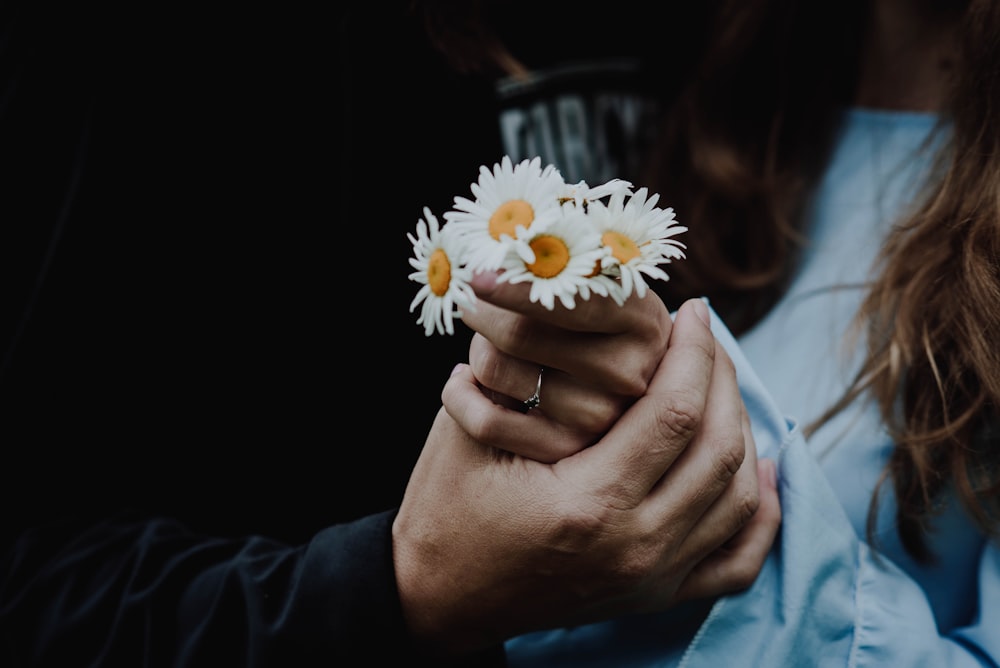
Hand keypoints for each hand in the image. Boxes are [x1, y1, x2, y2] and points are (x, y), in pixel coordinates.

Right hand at [393, 299, 780, 657]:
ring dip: (742, 429)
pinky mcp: (655, 596)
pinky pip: (737, 559)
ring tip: (721, 384)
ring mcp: (651, 579)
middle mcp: (634, 548)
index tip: (693, 311)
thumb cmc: (447, 506)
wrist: (439, 595)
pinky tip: (761, 470)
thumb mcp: (471, 431)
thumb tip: (592, 312)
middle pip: (719, 448)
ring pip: (738, 495)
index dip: (694, 351)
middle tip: (706, 338)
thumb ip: (529, 376)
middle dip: (723, 378)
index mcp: (587, 504)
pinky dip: (761, 512)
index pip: (675, 411)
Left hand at [457, 270, 672, 460]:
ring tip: (488, 343)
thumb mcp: (592, 280)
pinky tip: (465, 380)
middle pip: (518, 334)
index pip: (572, 301)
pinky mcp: (565, 451)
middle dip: (482, 311)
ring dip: (477, 349)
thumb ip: (556, 268)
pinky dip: (459, 395)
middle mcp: (630, 372)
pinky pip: (485, 420)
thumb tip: (493, 262)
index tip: (476, 275)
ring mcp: (601, 418)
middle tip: (473, 300)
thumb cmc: (588, 310)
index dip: (517, 286)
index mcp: (642, 319)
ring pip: (494, 368)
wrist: (610, 375)